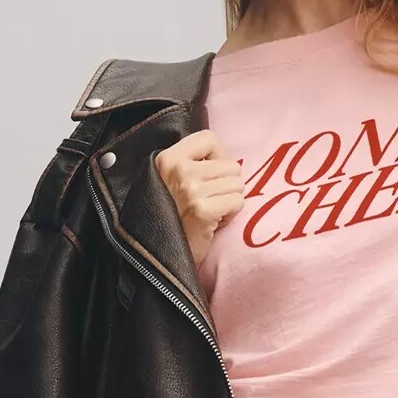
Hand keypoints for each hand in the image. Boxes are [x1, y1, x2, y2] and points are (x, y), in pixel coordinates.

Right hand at [154, 129, 245, 266]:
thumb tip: (225, 157)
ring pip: (238, 184)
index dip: (218, 157)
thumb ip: (192, 163)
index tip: (211, 175)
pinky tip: (213, 222)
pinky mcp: (203, 210)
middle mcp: (178, 170)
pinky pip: (238, 202)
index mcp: (167, 158)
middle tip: (207, 202)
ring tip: (209, 212)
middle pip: (231, 165)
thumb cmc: (171, 218)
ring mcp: (190, 190)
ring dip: (229, 201)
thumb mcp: (170, 181)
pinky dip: (231, 215)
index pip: (209, 139)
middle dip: (225, 186)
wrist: (159, 258)